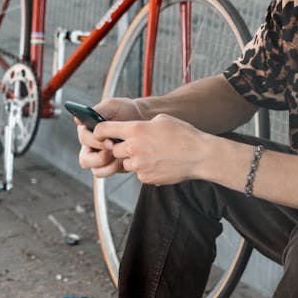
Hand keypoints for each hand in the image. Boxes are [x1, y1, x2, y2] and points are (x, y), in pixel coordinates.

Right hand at [75, 97, 143, 178]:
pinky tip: (128, 159)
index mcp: (87, 130)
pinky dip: (119, 169)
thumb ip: (97, 110)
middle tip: (115, 151)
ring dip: (110, 166)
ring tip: (123, 156)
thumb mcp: (112, 105)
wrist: (143, 120)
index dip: (95, 142)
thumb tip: (77, 120)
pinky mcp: (111, 165)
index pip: (84, 139)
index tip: (110, 141)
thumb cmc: (125, 110)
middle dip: (100, 158)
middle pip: (85, 160)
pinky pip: (110, 173)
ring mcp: (100, 158)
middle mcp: (90, 146)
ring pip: (96, 171)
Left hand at [92, 113, 206, 184]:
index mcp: (135, 129)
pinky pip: (137, 173)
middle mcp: (132, 148)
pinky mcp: (144, 178)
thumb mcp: (161, 120)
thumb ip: (141, 124)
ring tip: (153, 155)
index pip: (103, 129)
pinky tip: (160, 163)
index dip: (98, 131)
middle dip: (121, 148)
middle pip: (113, 149)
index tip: (100, 134)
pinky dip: (145, 169)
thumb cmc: (182, 134)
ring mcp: (138, 165)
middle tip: (138, 145)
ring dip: (133, 160)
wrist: (198, 155)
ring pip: (125, 163)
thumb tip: (131, 129)